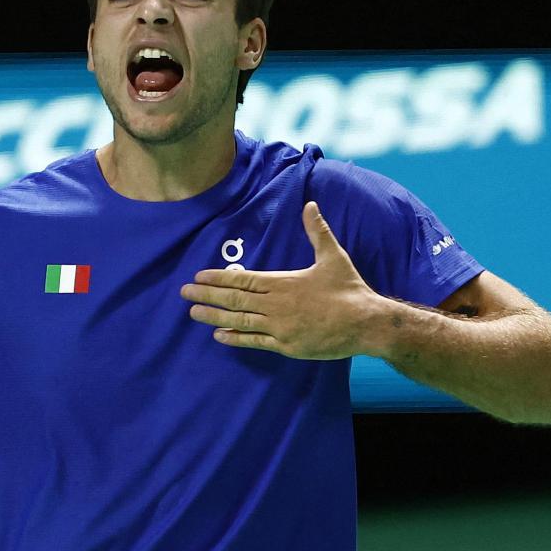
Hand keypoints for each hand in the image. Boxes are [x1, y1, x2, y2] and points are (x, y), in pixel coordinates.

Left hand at [180, 201, 394, 359]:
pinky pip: (255, 342)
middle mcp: (276, 305)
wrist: (366, 323)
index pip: (243, 280)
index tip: (198, 277)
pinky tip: (218, 336)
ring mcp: (279, 327)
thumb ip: (317, 231)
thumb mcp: (333, 256)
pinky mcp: (286, 346)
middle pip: (234, 299)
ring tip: (193, 313)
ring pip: (239, 321)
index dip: (218, 278)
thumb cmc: (349, 289)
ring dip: (214, 317)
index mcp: (283, 283)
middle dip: (207, 295)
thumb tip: (310, 205)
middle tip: (183, 293)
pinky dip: (235, 338)